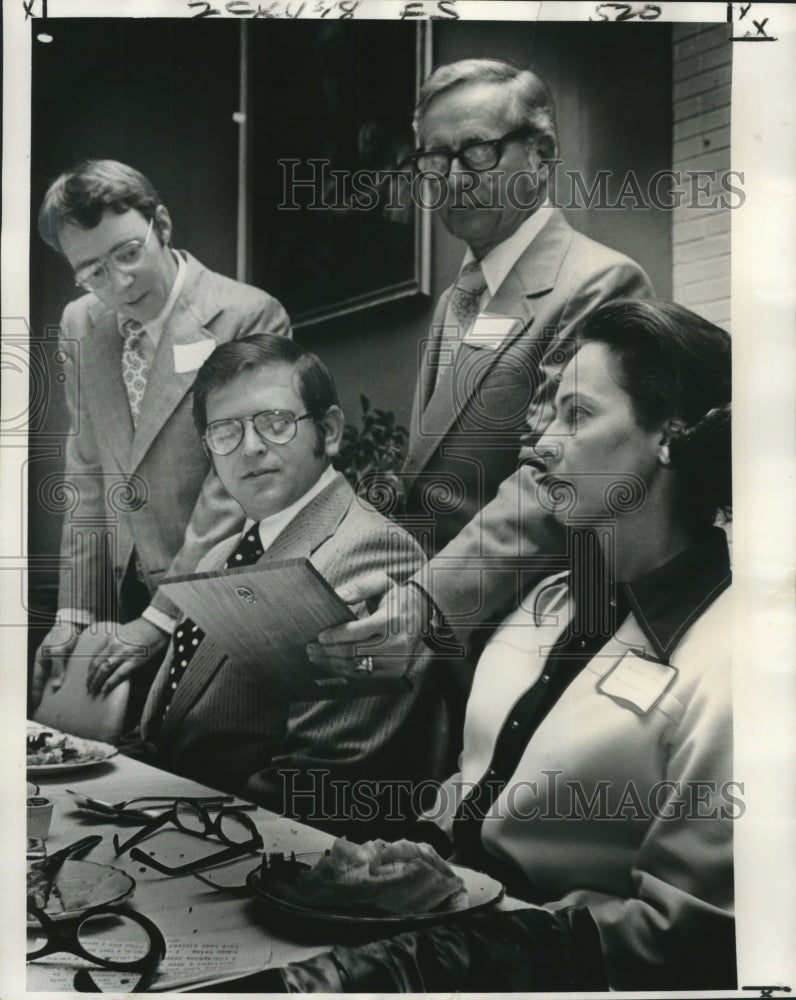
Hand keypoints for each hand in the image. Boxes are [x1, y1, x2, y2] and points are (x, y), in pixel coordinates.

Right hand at [31, 621, 82, 709]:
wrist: (74, 622)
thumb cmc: (63, 634)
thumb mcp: (59, 652)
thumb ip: (57, 669)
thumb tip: (56, 687)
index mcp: (41, 661)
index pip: (36, 682)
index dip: (36, 695)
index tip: (35, 707)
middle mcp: (47, 662)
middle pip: (44, 682)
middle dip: (44, 694)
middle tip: (47, 708)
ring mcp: (55, 661)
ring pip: (53, 678)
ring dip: (55, 688)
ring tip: (60, 702)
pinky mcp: (65, 659)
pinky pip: (63, 673)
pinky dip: (65, 681)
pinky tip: (71, 688)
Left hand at [82, 617, 169, 695]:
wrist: (158, 625)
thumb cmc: (144, 628)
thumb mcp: (123, 632)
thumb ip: (114, 643)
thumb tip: (109, 656)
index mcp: (111, 638)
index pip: (95, 655)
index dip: (90, 668)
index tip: (88, 675)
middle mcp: (114, 645)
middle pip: (97, 664)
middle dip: (90, 677)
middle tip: (88, 687)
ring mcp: (124, 653)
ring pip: (104, 670)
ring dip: (96, 681)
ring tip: (93, 690)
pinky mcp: (135, 661)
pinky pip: (119, 674)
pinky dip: (110, 683)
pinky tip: (105, 689)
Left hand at [307, 572, 428, 677]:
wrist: (421, 614)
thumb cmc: (395, 597)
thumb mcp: (380, 583)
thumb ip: (358, 588)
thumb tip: (336, 596)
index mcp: (391, 620)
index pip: (358, 631)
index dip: (336, 635)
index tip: (319, 636)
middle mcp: (396, 642)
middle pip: (355, 652)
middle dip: (329, 652)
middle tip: (310, 648)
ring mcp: (397, 659)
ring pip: (358, 666)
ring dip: (333, 663)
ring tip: (316, 657)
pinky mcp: (396, 670)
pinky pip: (366, 674)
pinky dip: (346, 670)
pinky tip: (332, 664)